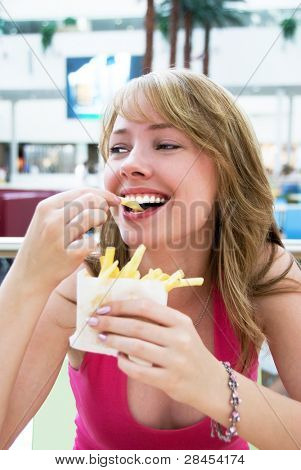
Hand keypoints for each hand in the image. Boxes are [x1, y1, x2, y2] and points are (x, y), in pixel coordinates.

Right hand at [11, 188, 120, 292]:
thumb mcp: (47, 221)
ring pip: (93, 217)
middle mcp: (52, 219)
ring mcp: (60, 237)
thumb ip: (68, 209)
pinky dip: (92, 243)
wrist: (29, 277)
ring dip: (100, 220)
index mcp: (46, 207)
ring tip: (94, 229)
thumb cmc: (42, 247)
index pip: (81, 191)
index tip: (112, 200)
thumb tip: (98, 199)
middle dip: (103, 205)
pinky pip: (93, 241)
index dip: (102, 194)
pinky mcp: (71, 255)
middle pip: (90, 200)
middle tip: (103, 215)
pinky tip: (84, 247)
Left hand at [87, 298, 219, 408]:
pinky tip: (117, 358)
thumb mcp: (181, 330)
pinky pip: (139, 371)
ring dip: (114, 341)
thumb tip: (122, 312)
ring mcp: (175, 360)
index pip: (146, 307)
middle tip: (94, 321)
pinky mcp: (170, 380)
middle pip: (137, 326)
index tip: (104, 307)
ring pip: (136, 347)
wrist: (211, 383)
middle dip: (111, 322)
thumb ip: (158, 320)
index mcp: (181, 321)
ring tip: (101, 337)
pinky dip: (124, 364)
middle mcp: (180, 339)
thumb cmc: (189, 351)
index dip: (122, 306)